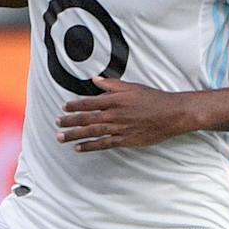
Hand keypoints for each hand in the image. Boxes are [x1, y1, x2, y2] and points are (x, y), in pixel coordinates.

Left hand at [55, 78, 205, 151]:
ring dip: (74, 135)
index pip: (89, 103)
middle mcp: (114, 114)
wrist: (172, 114)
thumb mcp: (132, 87)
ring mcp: (119, 128)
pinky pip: (103, 144)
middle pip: (86, 119)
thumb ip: (112, 85)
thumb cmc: (154, 99)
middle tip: (57, 122)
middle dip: (69, 121)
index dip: (74, 105)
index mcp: (115, 100)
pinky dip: (89, 146)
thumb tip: (95, 80)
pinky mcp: (125, 140)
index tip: (64, 107)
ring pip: (91, 132)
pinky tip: (78, 148)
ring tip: (61, 137)